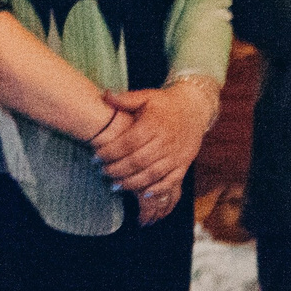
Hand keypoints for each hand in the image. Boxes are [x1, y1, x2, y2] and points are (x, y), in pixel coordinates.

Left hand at [93, 81, 215, 200]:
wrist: (195, 108)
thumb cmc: (165, 103)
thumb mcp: (146, 96)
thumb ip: (126, 99)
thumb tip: (106, 95)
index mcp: (154, 125)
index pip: (129, 142)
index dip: (111, 151)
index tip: (95, 157)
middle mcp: (166, 141)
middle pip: (139, 160)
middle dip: (118, 169)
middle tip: (102, 172)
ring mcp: (177, 154)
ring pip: (153, 173)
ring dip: (133, 182)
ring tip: (115, 185)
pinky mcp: (185, 163)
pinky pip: (172, 180)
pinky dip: (158, 189)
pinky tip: (143, 194)